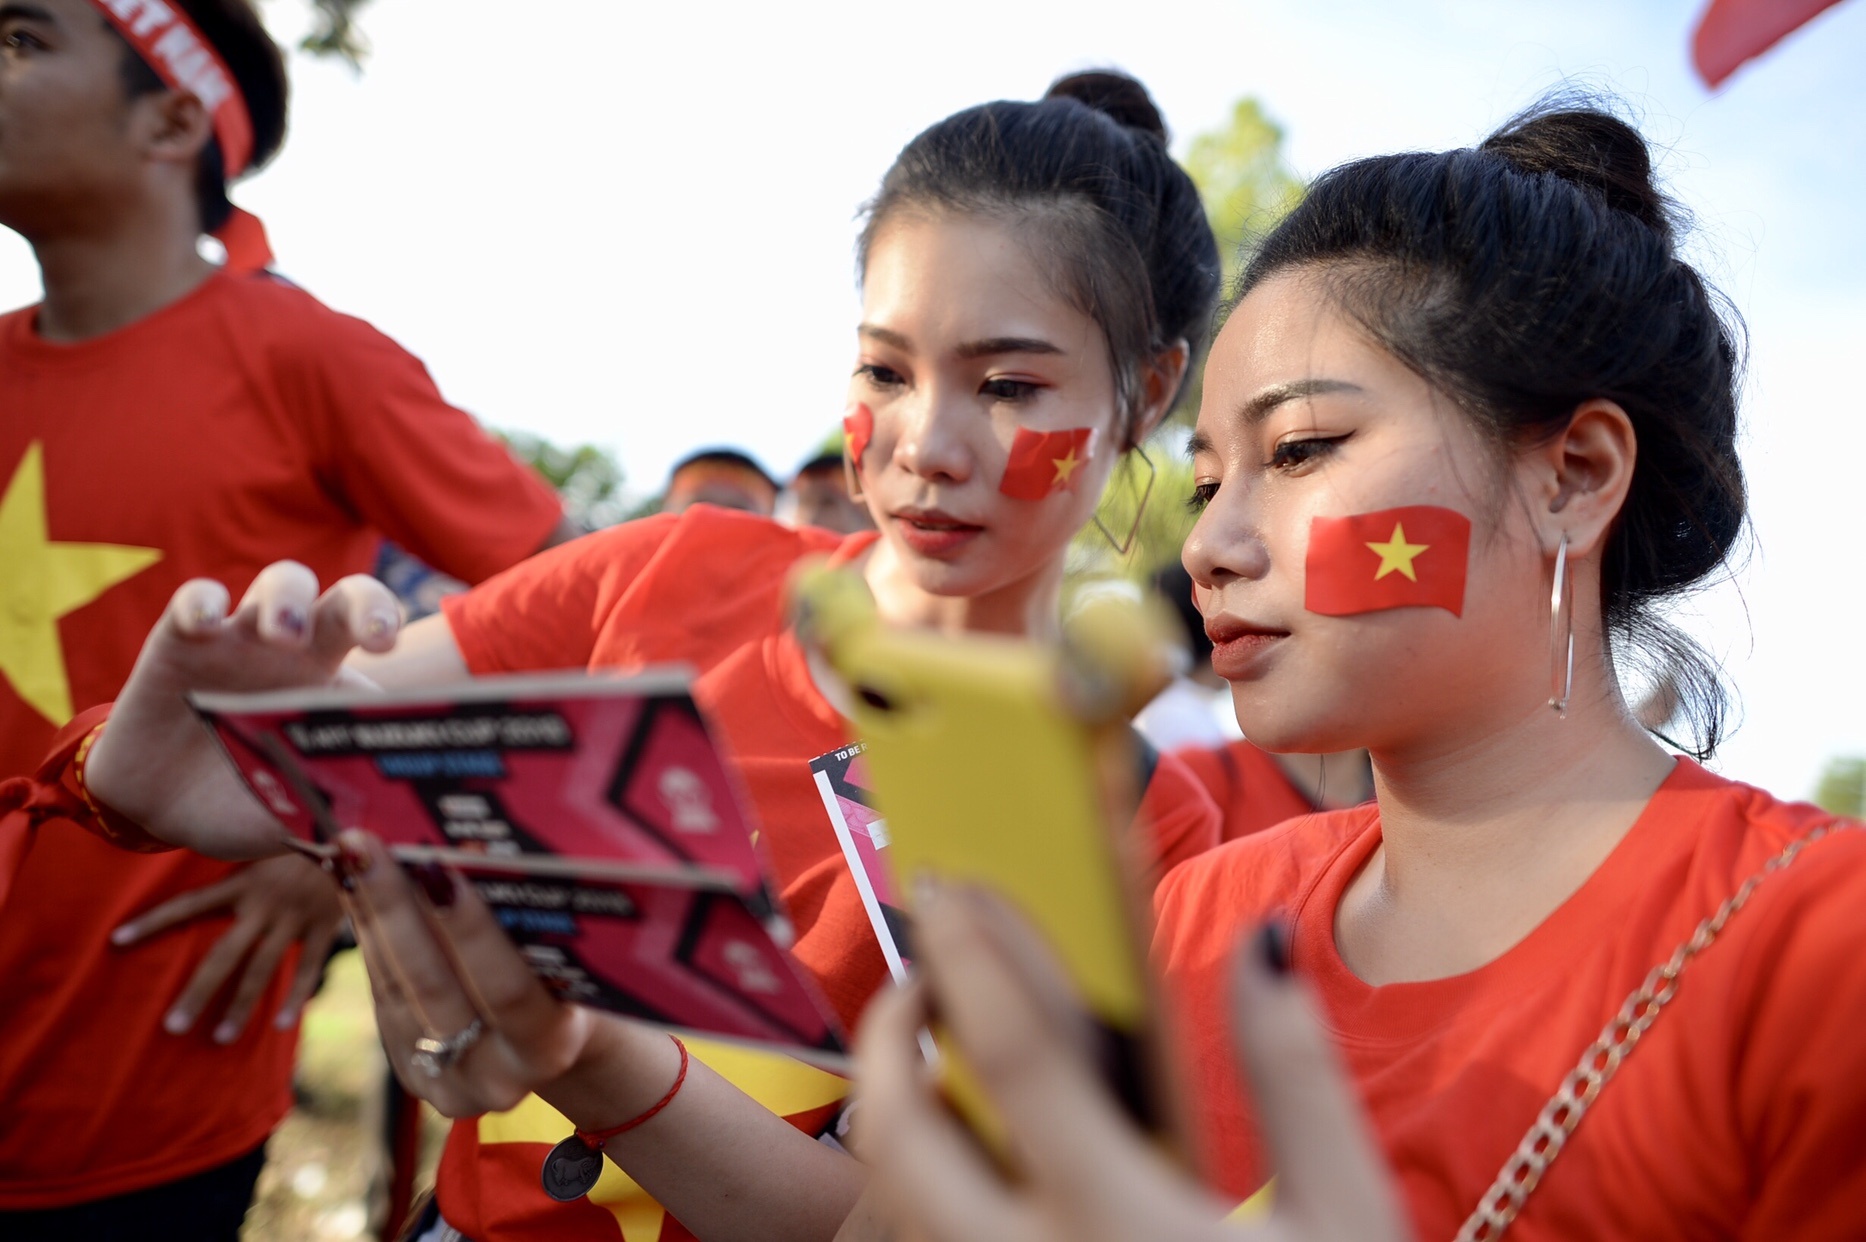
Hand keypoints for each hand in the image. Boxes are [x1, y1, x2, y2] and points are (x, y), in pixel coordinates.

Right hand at [84, 562, 402, 857]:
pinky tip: (205, 623)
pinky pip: (197, 600)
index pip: (388, 655)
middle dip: (370, 606)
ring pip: (282, 583)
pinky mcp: (182, 639)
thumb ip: (330, 820)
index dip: (415, 665)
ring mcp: (243, 639)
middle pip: (348, 600)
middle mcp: (301, 652)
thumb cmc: (242, 806)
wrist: (158, 810)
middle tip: (378, 637)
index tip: (429, 683)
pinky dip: (203, 602)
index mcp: (338, 688)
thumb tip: (379, 841)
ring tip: (284, 636)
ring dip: (289, 600)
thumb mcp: (291, 818)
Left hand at [111, 853, 346, 1041]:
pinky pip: (308, 966)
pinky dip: (295, 996)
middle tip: (173, 1026)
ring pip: (262, 968)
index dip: (154, 920)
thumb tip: (194, 894)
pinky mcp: (323, 926)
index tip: (117, 940)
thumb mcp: (261, 853)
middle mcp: (263, 903)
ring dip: (241, 1006)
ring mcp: (294, 917)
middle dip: (198, 991)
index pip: (190, 903)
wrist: (354, 841)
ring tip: (220, 1038)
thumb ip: (235, 877)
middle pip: (224, 954)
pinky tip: (279, 1024)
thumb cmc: (298, 852)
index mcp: (242, 882)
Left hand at [335, 830, 599, 1115]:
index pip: (507, 988)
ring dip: (370, 915)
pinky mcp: (414, 1075)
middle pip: (434, 986)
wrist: (557, 1047)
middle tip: (364, 846)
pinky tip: (356, 890)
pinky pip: (384, 998)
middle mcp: (497, 1076)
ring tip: (350, 854)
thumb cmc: (576, 978)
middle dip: (395, 908)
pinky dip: (371, 939)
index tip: (438, 867)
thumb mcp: (572, 953)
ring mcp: (450, 1082)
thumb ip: (530, 916)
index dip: (471, 930)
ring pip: (397, 989)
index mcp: (551, 1046)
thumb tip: (471, 845)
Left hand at [852, 887, 1410, 1241]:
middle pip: (903, 1132)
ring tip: (928, 1053)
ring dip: (890, 1111)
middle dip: (888, 1032)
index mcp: (1123, 1220)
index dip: (974, 954)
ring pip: (892, 1203)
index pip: (1016, 1055)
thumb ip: (1295, 1071)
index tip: (951, 885)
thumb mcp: (1350, 1214)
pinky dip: (912, 1192)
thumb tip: (1262, 941)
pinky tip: (961, 1159)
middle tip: (920, 972)